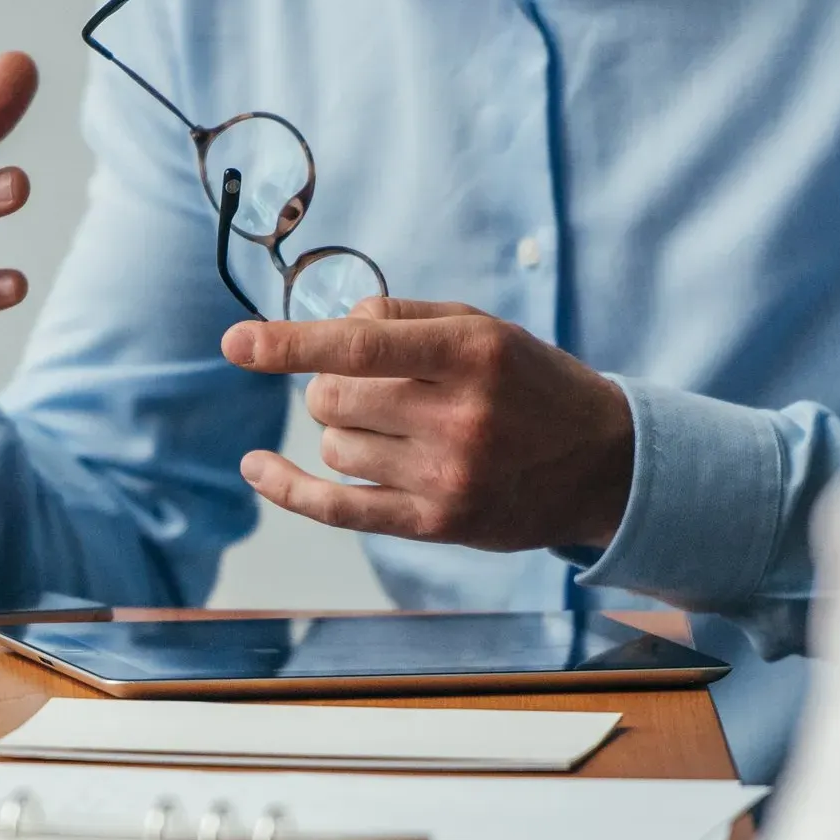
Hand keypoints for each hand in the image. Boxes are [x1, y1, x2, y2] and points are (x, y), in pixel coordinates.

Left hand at [220, 299, 634, 550]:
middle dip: (332, 387)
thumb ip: (405, 316)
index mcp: (471, 353)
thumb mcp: (485, 329)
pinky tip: (257, 469)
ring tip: (399, 428)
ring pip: (335, 447)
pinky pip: (337, 508)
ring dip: (346, 432)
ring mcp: (447, 476)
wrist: (603, 465)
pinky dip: (289, 487)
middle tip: (375, 388)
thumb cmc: (532, 385)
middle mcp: (459, 416)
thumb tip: (331, 324)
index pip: (359, 346)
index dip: (289, 344)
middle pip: (333, 399)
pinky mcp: (437, 523)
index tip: (236, 343)